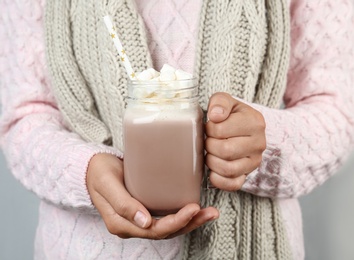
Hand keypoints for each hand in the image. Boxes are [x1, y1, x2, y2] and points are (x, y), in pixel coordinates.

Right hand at [86, 153, 218, 238]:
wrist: (92, 168)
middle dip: (190, 223)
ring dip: (189, 221)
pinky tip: (193, 207)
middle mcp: (132, 225)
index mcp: (121, 223)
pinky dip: (181, 214)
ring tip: (209, 213)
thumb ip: (123, 204)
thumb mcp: (107, 184)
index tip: (193, 208)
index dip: (176, 222)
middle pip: (165, 231)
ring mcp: (138, 219)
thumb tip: (145, 222)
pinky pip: (165, 216)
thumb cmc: (98, 173)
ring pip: (168, 226)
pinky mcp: (144, 209)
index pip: (154, 230)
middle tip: (209, 212)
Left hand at [205, 92, 265, 190]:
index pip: (220, 130)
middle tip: (209, 140)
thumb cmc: (232, 115)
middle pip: (225, 150)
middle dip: (209, 146)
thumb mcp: (227, 101)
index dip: (209, 129)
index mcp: (255, 122)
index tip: (210, 127)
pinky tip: (212, 171)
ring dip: (212, 162)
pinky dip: (218, 180)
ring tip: (211, 153)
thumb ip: (220, 102)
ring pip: (228, 169)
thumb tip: (215, 116)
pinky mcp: (248, 175)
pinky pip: (232, 184)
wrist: (246, 129)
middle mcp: (259, 143)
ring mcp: (255, 162)